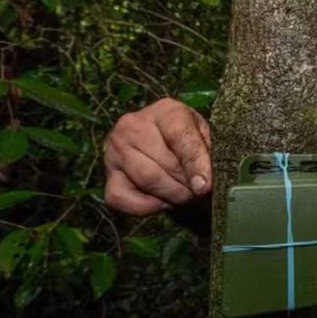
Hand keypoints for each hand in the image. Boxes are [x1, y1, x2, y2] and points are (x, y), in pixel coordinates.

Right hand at [104, 98, 212, 215]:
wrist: (164, 144)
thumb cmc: (191, 141)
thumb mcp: (206, 137)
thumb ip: (208, 153)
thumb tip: (205, 181)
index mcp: (165, 111)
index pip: (179, 136)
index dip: (194, 163)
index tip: (205, 185)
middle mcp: (132, 126)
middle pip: (164, 163)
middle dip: (187, 184)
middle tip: (200, 192)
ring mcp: (114, 151)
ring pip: (147, 181)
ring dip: (172, 195)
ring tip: (186, 195)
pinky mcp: (108, 177)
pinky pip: (124, 200)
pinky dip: (149, 206)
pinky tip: (163, 199)